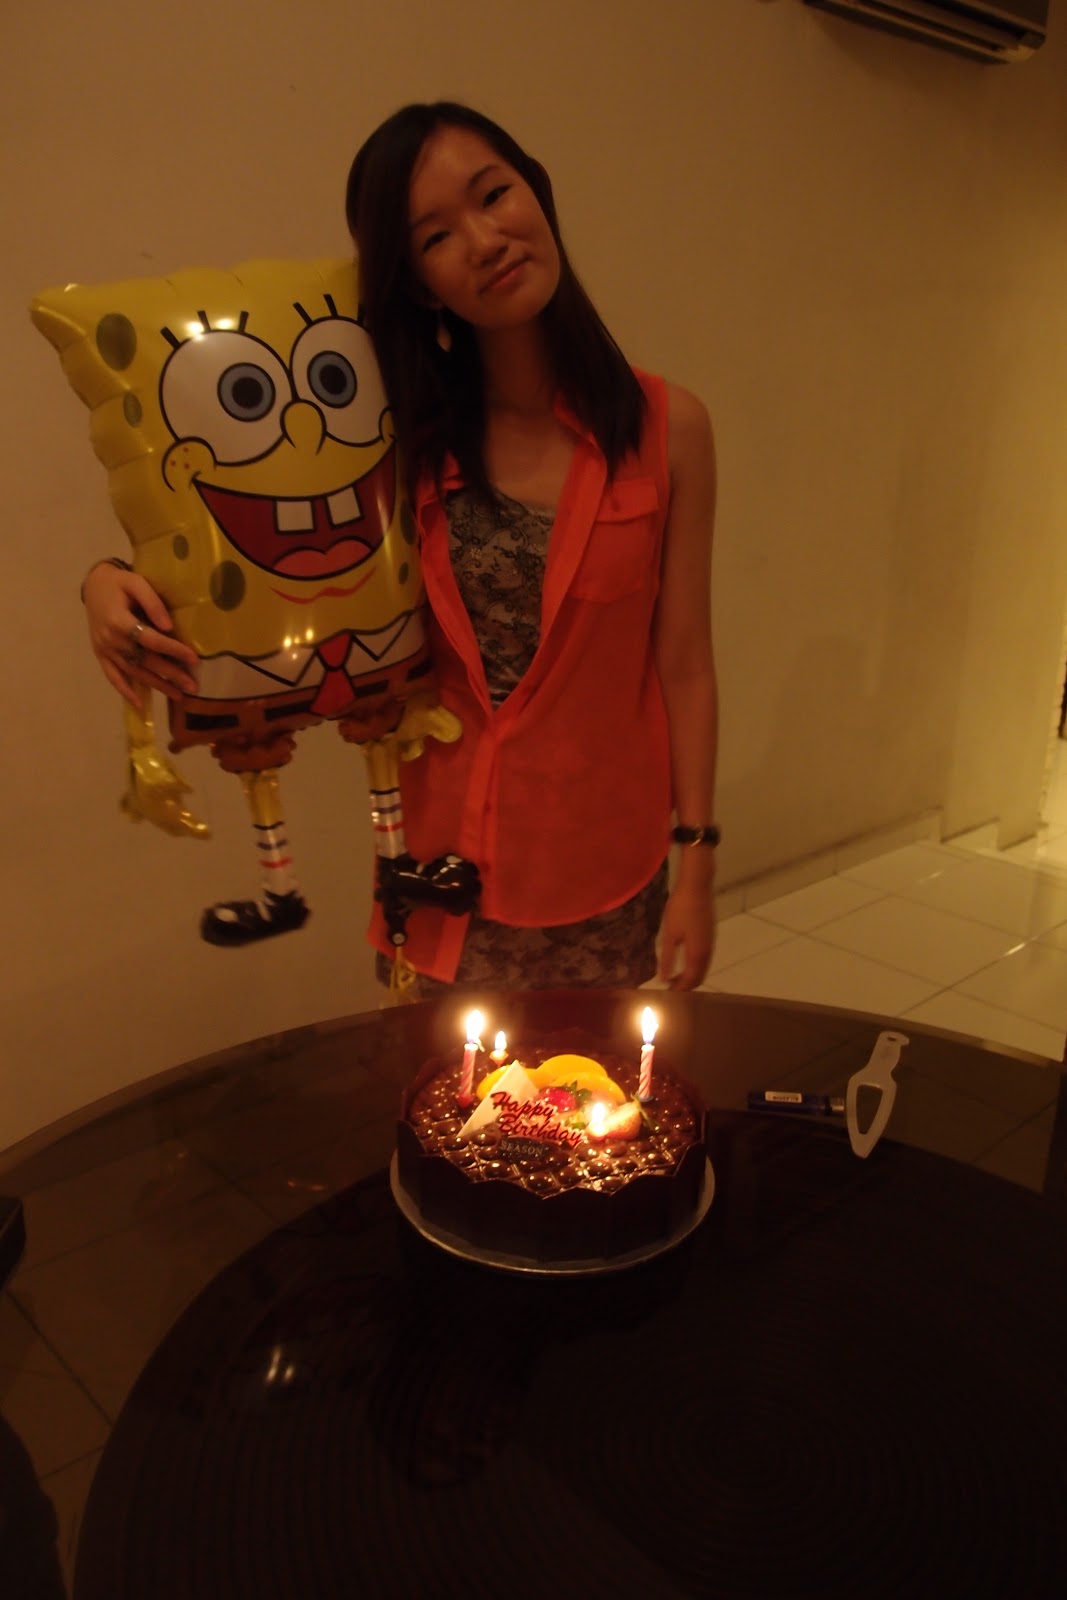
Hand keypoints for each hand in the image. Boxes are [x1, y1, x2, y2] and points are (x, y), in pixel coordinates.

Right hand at [82, 561, 198, 709]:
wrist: (94, 585)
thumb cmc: (119, 583)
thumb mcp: (137, 583)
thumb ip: (152, 603)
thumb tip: (168, 627)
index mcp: (119, 621)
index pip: (151, 640)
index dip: (173, 650)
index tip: (194, 659)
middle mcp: (111, 639)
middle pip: (144, 660)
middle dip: (171, 674)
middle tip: (193, 686)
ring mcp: (104, 650)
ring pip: (133, 672)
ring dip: (156, 685)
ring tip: (178, 696)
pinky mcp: (100, 655)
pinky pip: (113, 677)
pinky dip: (125, 692)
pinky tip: (140, 705)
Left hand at [657, 873, 715, 990]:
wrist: (697, 886)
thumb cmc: (680, 908)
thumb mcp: (670, 934)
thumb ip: (668, 958)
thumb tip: (664, 979)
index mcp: (698, 952)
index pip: (691, 979)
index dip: (680, 989)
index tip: (668, 994)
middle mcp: (708, 950)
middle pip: (700, 976)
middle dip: (687, 985)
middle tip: (670, 987)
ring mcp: (711, 942)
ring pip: (703, 967)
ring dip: (691, 975)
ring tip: (675, 976)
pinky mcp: (710, 934)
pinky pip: (705, 957)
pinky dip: (695, 965)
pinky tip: (684, 960)